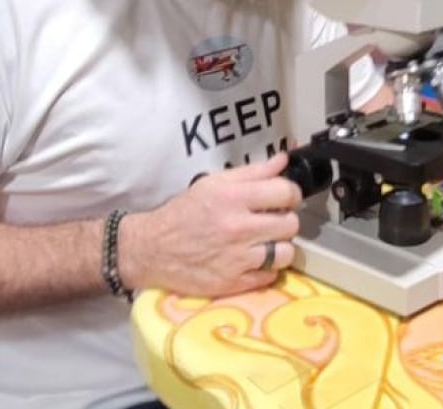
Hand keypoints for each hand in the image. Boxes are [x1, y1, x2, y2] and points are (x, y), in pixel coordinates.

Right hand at [119, 153, 301, 297]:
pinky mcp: (234, 283)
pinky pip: (271, 275)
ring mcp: (237, 259)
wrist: (152, 249)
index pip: (286, 192)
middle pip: (290, 224)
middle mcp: (238, 228)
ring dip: (279, 246)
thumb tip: (284, 159)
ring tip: (265, 241)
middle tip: (271, 220)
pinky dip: (266, 268)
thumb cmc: (185, 212)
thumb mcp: (215, 182)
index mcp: (233, 198)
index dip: (291, 193)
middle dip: (285, 220)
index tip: (284, 197)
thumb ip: (254, 171)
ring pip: (286, 252)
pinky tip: (253, 259)